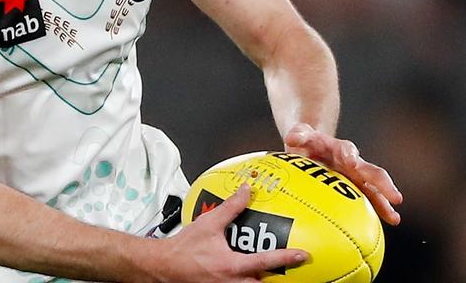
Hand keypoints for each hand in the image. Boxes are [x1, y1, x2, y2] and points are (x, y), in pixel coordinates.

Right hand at [149, 183, 306, 281]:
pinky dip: (246, 282)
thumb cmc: (183, 248)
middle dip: (277, 279)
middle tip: (291, 270)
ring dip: (260, 280)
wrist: (163, 266)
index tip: (303, 254)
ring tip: (269, 273)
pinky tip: (245, 275)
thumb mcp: (209, 223)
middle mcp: (231, 282)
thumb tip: (246, 191)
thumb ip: (231, 208)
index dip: (287, 258)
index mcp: (231, 266)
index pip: (266, 262)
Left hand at [284, 123, 402, 224]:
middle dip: (383, 184)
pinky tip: (389, 222)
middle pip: (371, 172)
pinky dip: (378, 209)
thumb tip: (292, 138)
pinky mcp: (354, 187)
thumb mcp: (300, 134)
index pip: (347, 149)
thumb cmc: (306, 140)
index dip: (349, 154)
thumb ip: (298, 134)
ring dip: (384, 202)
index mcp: (339, 148)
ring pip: (374, 189)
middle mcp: (353, 162)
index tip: (351, 161)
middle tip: (395, 197)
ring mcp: (356, 176)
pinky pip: (368, 199)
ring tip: (394, 218)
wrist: (313, 144)